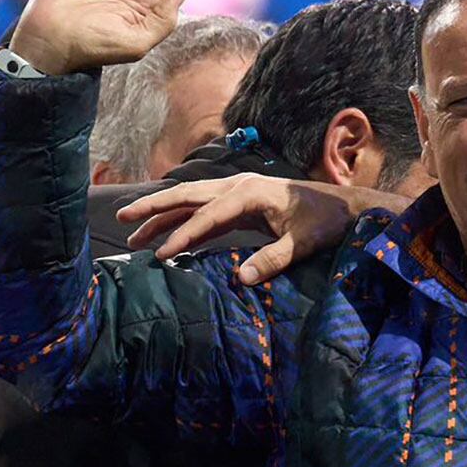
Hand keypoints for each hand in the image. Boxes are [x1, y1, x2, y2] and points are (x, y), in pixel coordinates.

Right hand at [116, 174, 400, 282]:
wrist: (344, 207)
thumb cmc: (326, 221)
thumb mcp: (304, 242)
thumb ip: (274, 259)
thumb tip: (242, 279)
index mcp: (250, 193)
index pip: (208, 214)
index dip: (183, 234)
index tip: (161, 254)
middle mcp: (239, 186)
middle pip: (188, 195)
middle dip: (154, 207)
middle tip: (122, 219)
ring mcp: (238, 193)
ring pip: (191, 201)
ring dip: (163, 215)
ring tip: (132, 233)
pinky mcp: (241, 204)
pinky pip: (204, 212)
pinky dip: (183, 223)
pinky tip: (166, 238)